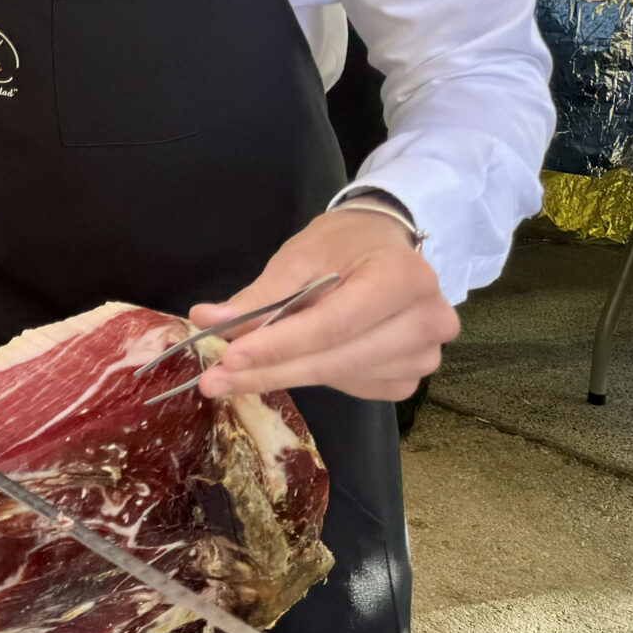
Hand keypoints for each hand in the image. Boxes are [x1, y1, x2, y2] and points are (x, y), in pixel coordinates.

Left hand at [188, 207, 454, 402]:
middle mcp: (427, 321)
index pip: (332, 325)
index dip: (278, 346)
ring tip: (240, 372)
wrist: (383, 245)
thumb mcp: (299, 258)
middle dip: (270, 371)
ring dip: (286, 376)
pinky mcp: (411, 376)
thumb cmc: (343, 244)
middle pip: (336, 358)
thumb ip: (260, 296)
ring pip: (341, 377)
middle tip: (214, 382)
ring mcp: (425, 354)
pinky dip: (317, 378)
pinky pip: (354, 387)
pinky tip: (298, 362)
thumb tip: (205, 320)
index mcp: (404, 278)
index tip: (228, 358)